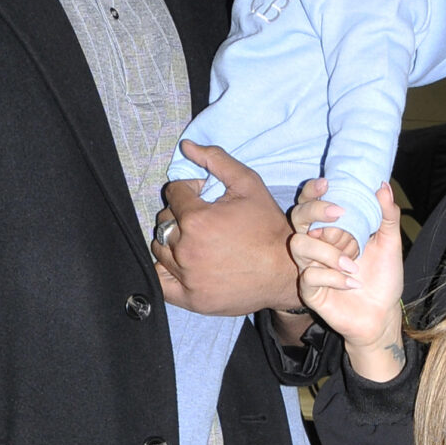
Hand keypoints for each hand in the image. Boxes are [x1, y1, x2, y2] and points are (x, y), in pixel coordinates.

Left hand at [156, 143, 300, 314]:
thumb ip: (216, 160)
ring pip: (160, 249)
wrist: (285, 271)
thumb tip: (186, 146)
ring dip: (173, 241)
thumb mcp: (248, 184)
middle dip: (181, 215)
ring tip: (197, 241)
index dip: (189, 191)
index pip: (173, 194)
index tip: (204, 198)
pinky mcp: (190, 298)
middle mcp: (186, 248)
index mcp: (197, 219)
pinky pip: (161, 280)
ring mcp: (187, 276)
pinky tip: (183, 262)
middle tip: (204, 221)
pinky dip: (166, 270)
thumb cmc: (268, 227)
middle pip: (164, 220)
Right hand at [293, 180, 406, 379]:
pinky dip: (334, 277)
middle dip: (315, 211)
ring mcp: (310, 267)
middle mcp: (317, 245)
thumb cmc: (383, 278)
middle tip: (338, 213)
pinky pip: (309, 275)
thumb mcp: (390, 243)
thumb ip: (387, 215)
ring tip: (353, 263)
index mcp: (332, 229)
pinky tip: (352, 283)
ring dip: (328, 251)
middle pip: (298, 217)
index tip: (328, 183)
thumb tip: (383, 186)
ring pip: (300, 245)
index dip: (313, 191)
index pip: (311, 203)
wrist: (383, 314)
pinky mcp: (310, 291)